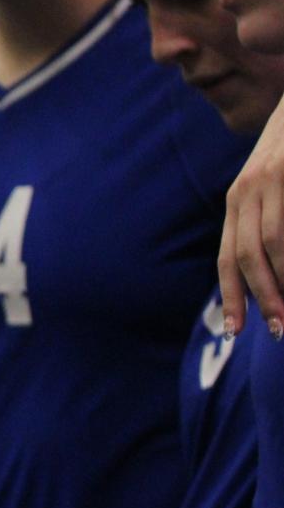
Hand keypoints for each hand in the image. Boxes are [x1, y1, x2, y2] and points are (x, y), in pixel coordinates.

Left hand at [220, 99, 283, 339]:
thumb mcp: (274, 186)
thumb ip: (266, 221)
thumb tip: (268, 276)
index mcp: (238, 199)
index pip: (230, 256)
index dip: (233, 295)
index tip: (236, 330)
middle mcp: (247, 189)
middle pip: (248, 255)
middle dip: (263, 297)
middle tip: (277, 329)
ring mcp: (271, 177)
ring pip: (273, 242)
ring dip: (283, 280)